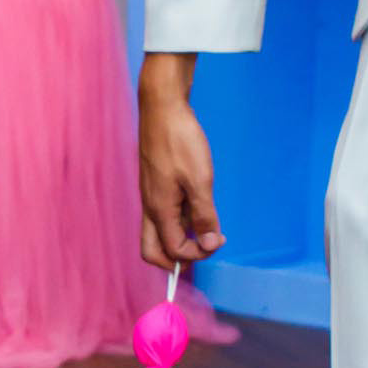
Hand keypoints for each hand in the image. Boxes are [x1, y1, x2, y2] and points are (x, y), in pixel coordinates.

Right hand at [137, 54, 222, 270]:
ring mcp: (149, 195)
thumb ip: (204, 216)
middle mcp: (149, 206)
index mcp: (159, 209)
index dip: (197, 254)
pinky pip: (160, 214)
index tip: (218, 240)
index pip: (173, 250)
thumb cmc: (180, 141)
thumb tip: (209, 244)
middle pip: (152, 250)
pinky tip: (193, 206)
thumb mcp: (200, 180)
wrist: (162, 107)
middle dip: (175, 260)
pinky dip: (176, 221)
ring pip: (156, 233)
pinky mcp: (153, 184)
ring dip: (177, 239)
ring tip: (202, 227)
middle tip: (200, 252)